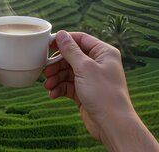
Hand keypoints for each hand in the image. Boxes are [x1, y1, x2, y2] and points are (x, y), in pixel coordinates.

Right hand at [43, 31, 158, 151]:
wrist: (112, 124)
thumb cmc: (103, 93)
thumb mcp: (84, 68)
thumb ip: (71, 50)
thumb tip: (61, 34)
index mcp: (103, 52)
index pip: (81, 39)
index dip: (64, 41)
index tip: (47, 45)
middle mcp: (98, 63)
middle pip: (72, 57)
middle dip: (57, 64)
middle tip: (45, 71)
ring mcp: (92, 79)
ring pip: (68, 72)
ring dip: (56, 78)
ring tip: (48, 85)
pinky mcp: (85, 92)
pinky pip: (69, 86)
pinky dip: (60, 88)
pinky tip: (53, 94)